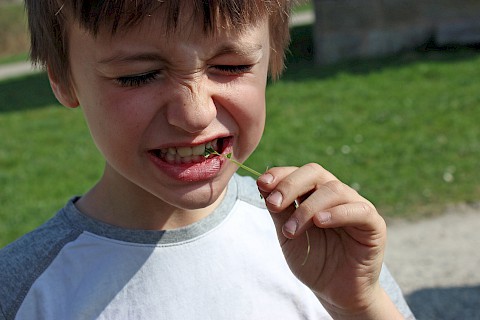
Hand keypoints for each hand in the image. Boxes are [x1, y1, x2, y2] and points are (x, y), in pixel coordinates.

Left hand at [257, 163, 402, 318]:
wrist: (337, 294)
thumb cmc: (313, 262)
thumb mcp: (289, 236)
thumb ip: (279, 211)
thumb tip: (262, 183)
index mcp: (315, 194)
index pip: (299, 173)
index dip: (280, 175)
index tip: (261, 184)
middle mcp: (335, 195)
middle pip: (315, 172)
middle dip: (290, 185)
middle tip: (274, 204)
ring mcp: (356, 206)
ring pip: (333, 190)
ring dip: (307, 208)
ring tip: (291, 230)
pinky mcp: (374, 223)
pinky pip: (358, 210)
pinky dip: (337, 213)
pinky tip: (320, 222)